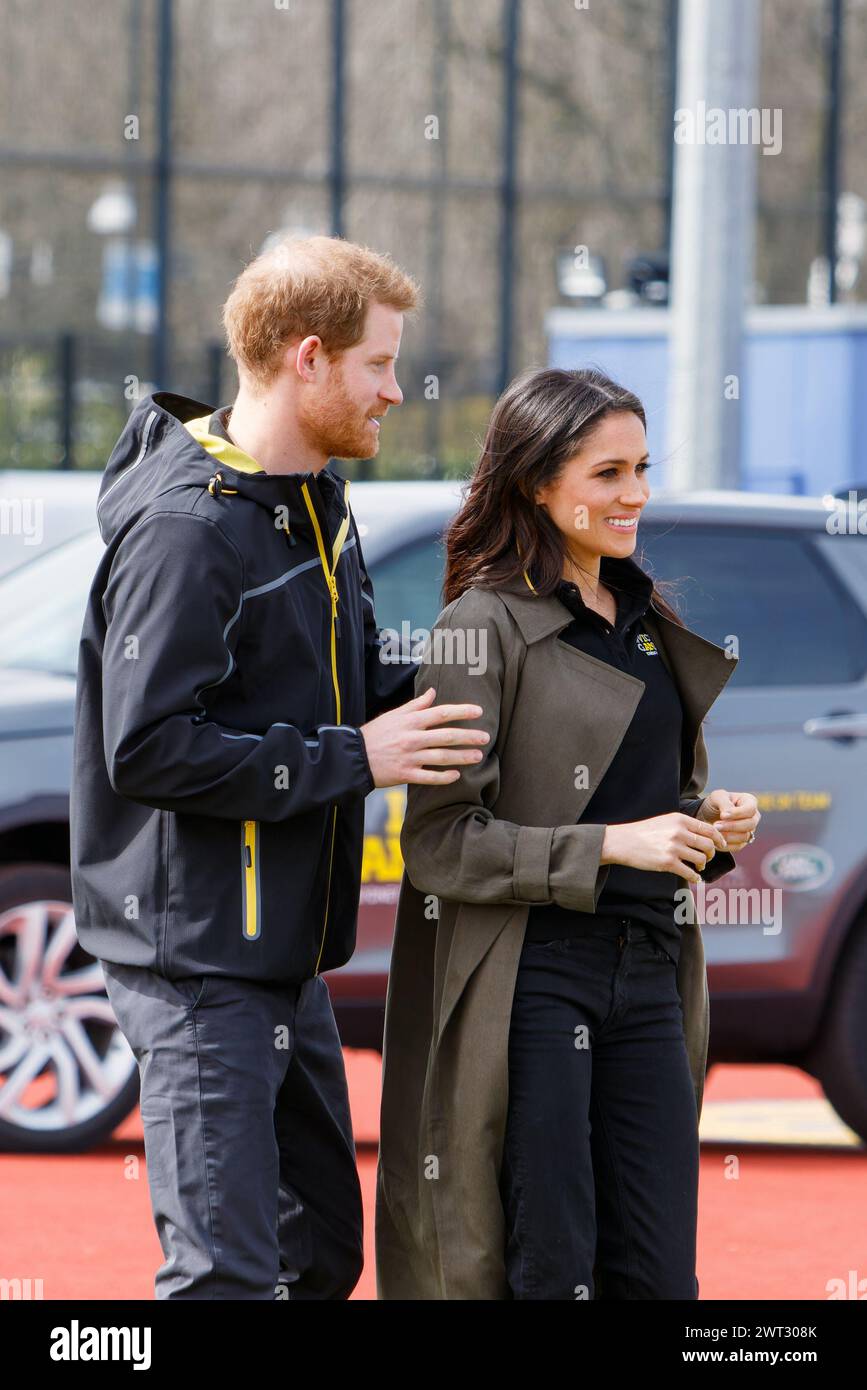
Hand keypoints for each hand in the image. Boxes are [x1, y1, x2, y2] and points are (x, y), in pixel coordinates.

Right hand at [359, 685, 489, 787]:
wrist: (353, 757)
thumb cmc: (375, 734)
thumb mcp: (393, 715)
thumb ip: (415, 704)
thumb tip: (433, 691)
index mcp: (410, 721)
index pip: (440, 713)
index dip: (461, 711)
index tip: (479, 711)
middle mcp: (412, 738)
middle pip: (446, 736)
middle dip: (468, 736)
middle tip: (486, 737)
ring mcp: (409, 757)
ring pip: (441, 757)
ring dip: (461, 757)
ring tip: (478, 756)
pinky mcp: (404, 774)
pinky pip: (428, 777)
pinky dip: (443, 777)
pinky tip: (456, 775)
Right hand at [601, 812, 728, 883]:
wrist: (623, 841)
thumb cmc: (644, 832)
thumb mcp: (665, 821)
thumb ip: (684, 825)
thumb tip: (705, 834)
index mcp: (680, 820)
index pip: (709, 829)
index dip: (718, 839)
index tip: (720, 846)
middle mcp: (679, 832)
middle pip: (708, 845)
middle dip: (711, 854)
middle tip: (707, 858)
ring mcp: (673, 848)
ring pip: (700, 859)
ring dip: (702, 865)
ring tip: (698, 867)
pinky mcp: (667, 862)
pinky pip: (689, 872)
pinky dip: (695, 877)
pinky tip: (695, 878)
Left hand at [697, 790, 759, 851]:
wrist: (707, 815)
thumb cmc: (715, 803)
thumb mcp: (717, 797)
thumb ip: (724, 804)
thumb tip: (726, 815)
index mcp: (750, 802)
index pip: (750, 809)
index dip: (738, 813)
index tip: (722, 815)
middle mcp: (753, 817)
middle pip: (750, 824)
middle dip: (732, 826)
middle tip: (715, 826)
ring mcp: (750, 830)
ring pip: (745, 837)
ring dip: (728, 836)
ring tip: (714, 832)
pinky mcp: (742, 842)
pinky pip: (738, 846)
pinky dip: (726, 845)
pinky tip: (715, 840)